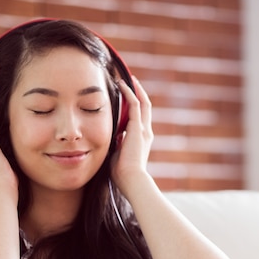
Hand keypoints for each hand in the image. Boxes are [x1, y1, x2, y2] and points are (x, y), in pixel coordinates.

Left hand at [110, 77, 154, 195]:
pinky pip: (135, 104)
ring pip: (142, 102)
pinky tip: (122, 84)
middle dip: (138, 93)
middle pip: (145, 107)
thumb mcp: (118, 156)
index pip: (140, 118)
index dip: (135, 106)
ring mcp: (143, 129)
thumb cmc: (123, 174)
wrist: (132, 180)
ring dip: (135, 89)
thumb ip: (117, 146)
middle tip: (131, 81)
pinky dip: (129, 93)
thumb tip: (112, 139)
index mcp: (141, 140)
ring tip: (126, 78)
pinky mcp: (138, 127)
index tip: (126, 97)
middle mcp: (145, 132)